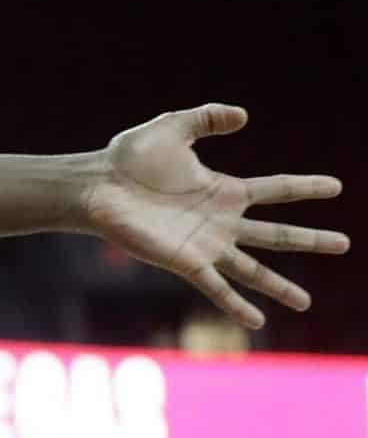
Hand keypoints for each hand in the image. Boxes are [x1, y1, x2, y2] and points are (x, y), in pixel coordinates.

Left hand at [80, 104, 345, 329]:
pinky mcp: (184, 262)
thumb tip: (244, 116)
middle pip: (276, 234)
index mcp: (223, 191)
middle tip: (345, 244)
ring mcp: (204, 245)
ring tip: (306, 302)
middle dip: (310, 240)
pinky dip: (236, 304)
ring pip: (253, 269)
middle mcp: (220, 222)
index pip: (276, 190)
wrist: (96, 186)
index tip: (337, 187)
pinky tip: (257, 321)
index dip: (305, 188)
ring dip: (280, 286)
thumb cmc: (128, 159)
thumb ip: (207, 117)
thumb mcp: (173, 127)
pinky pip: (216, 288)